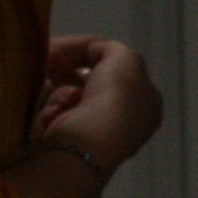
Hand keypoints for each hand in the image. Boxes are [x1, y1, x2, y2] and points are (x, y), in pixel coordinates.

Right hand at [37, 36, 163, 173]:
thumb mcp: (125, 59)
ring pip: (69, 99)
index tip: (81, 50)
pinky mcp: (67, 148)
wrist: (87, 144)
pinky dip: (53, 112)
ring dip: (61, 93)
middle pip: (92, 85)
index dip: (100, 58)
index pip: (122, 74)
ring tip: (63, 99)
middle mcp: (125, 124)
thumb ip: (112, 48)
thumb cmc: (114, 99)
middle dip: (70, 71)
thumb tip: (95, 50)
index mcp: (147, 105)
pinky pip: (56, 117)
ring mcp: (95, 138)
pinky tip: (55, 117)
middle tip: (50, 55)